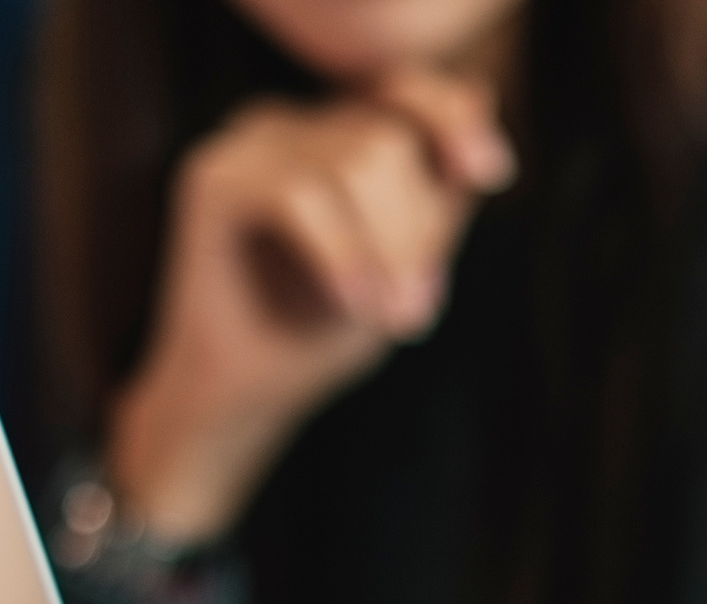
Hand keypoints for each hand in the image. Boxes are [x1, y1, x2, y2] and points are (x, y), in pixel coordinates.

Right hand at [106, 69, 514, 543]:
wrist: (238, 401)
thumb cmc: (316, 342)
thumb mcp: (399, 276)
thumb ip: (436, 213)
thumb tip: (483, 137)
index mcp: (336, 141)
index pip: (408, 99)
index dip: (454, 120)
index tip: (493, 173)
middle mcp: (292, 128)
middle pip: (388, 140)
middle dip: (413, 234)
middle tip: (413, 315)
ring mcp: (249, 146)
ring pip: (352, 162)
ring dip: (385, 251)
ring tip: (386, 319)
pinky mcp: (213, 178)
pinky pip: (299, 196)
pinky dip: (338, 254)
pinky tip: (350, 304)